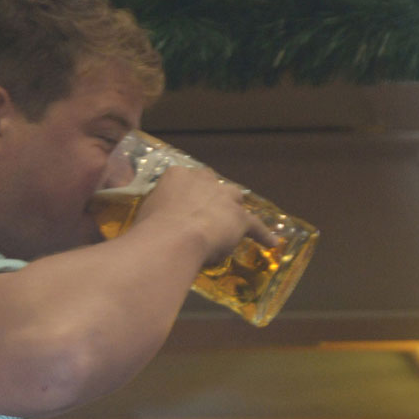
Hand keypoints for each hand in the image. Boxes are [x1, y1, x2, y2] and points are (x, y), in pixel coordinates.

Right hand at [133, 165, 273, 264]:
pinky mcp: (240, 217)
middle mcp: (202, 179)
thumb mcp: (146, 213)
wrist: (173, 238)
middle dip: (212, 195)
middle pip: (212, 184)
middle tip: (206, 212)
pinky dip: (263, 235)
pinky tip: (271, 243)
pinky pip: (255, 226)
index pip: (184, 179)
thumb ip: (156, 213)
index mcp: (176, 175)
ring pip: (234, 199)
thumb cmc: (151, 228)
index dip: (186, 194)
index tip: (182, 205)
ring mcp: (224, 197)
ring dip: (233, 209)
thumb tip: (153, 226)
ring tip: (232, 222)